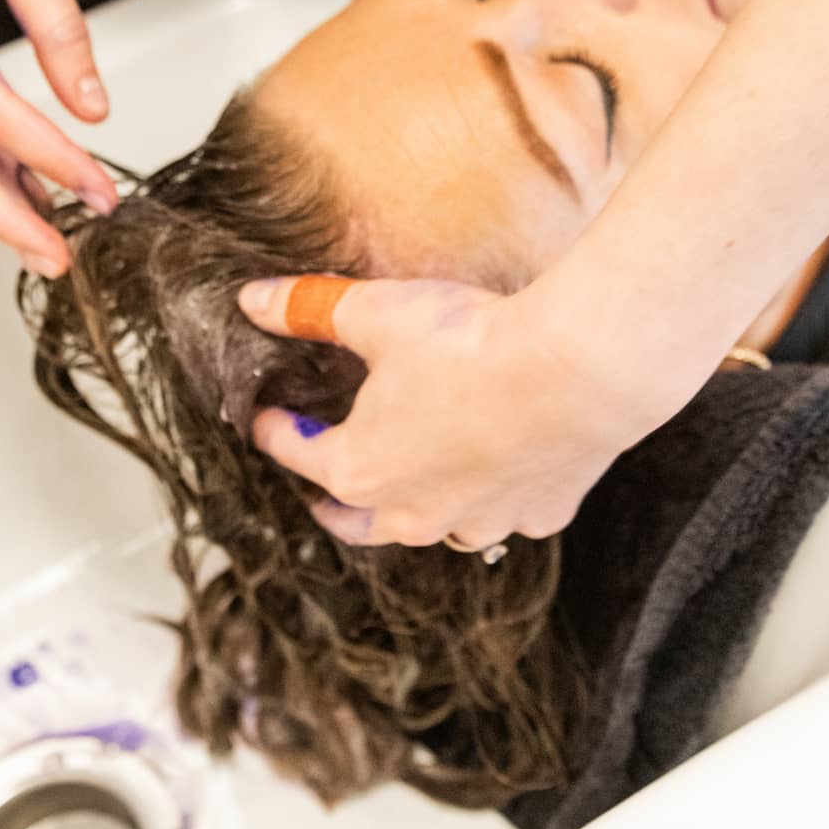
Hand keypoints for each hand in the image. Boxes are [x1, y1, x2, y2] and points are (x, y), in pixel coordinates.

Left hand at [237, 276, 645, 548]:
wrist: (576, 368)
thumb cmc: (468, 342)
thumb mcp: (376, 313)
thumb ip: (311, 309)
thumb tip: (253, 299)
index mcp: (360, 469)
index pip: (299, 453)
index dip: (276, 429)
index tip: (266, 419)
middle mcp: (415, 513)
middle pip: (359, 522)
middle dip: (336, 505)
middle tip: (323, 494)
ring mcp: (481, 519)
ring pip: (437, 529)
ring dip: (418, 511)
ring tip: (414, 492)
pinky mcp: (540, 512)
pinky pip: (510, 514)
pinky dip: (498, 499)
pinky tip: (502, 476)